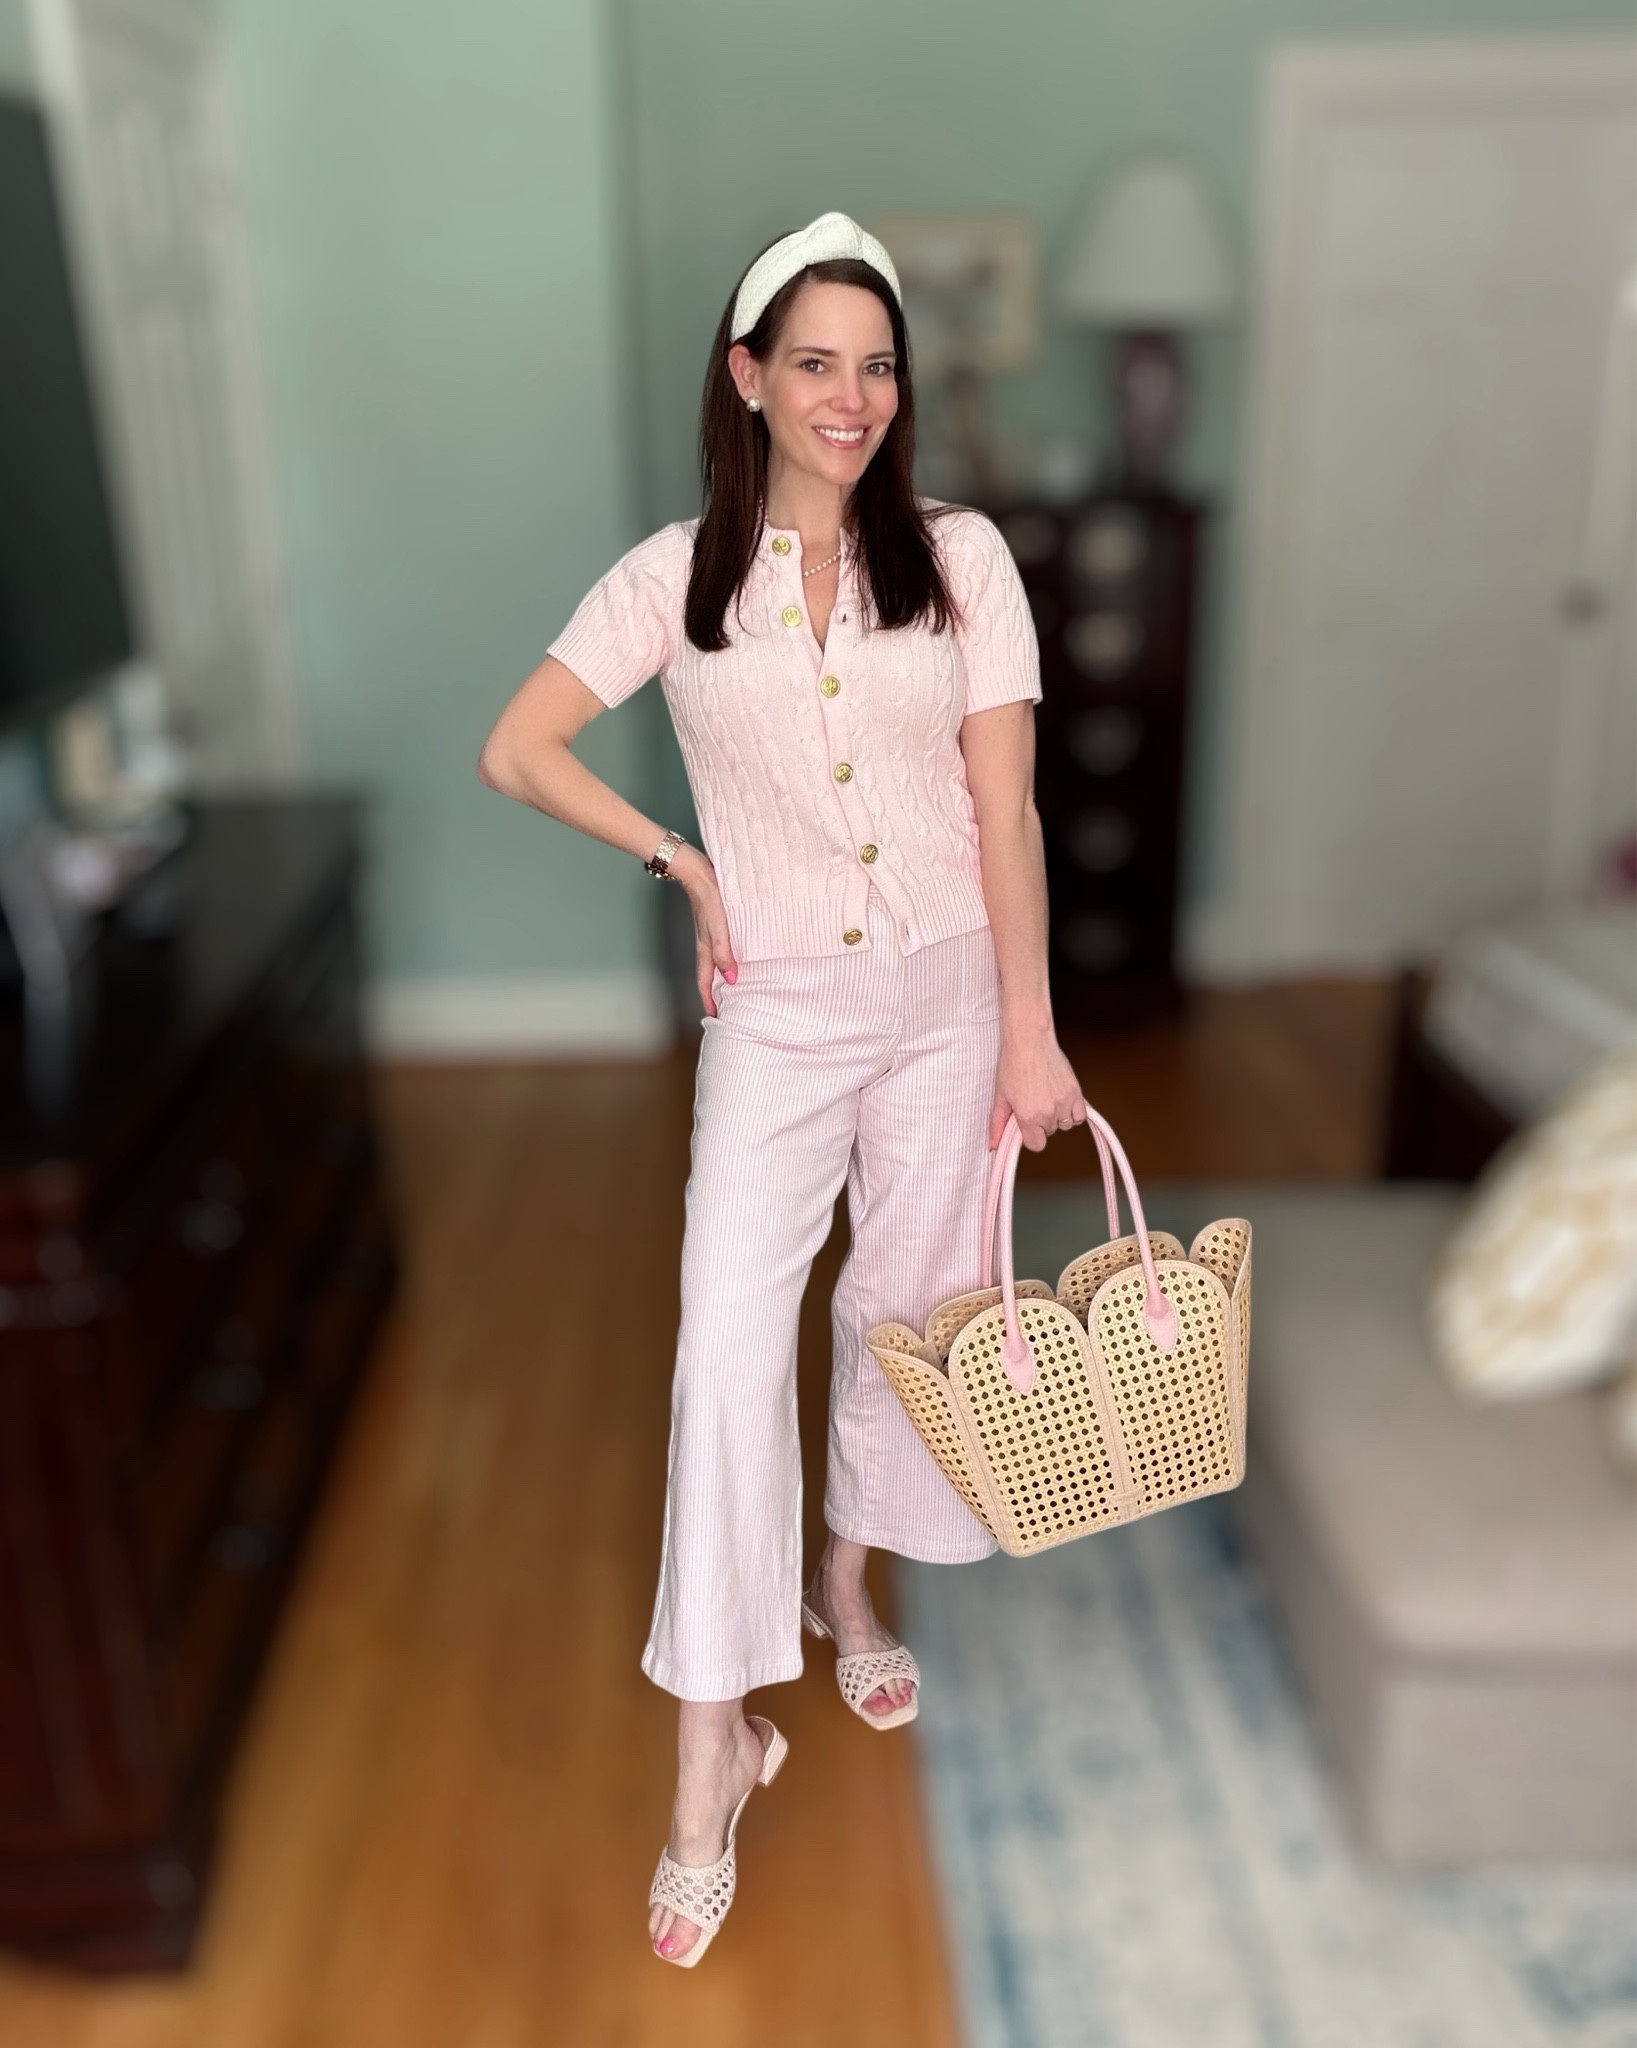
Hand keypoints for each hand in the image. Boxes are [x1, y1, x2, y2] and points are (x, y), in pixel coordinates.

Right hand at [669, 845, 737, 1017]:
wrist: (698, 871)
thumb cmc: (708, 898)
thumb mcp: (718, 927)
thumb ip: (724, 952)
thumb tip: (732, 979)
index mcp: (705, 950)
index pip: (706, 982)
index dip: (710, 1001)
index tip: (716, 1017)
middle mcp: (706, 945)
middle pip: (711, 976)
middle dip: (717, 994)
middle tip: (729, 1008)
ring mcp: (710, 935)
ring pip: (717, 963)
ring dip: (723, 977)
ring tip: (736, 989)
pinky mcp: (716, 924)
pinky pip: (722, 948)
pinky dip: (728, 959)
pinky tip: (739, 956)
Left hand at [989, 1028, 1083, 1152]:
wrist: (1029, 1041)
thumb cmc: (1012, 1065)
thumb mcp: (1000, 1097)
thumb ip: (997, 1124)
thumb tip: (993, 1146)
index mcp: (1029, 1117)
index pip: (1036, 1145)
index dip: (1029, 1135)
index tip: (1025, 1122)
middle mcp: (1049, 1113)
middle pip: (1049, 1132)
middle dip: (1041, 1122)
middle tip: (1033, 1101)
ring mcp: (1064, 1102)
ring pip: (1065, 1124)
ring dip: (1057, 1116)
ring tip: (1046, 1098)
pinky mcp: (1076, 1092)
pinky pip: (1080, 1115)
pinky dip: (1073, 1111)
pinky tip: (1061, 1100)